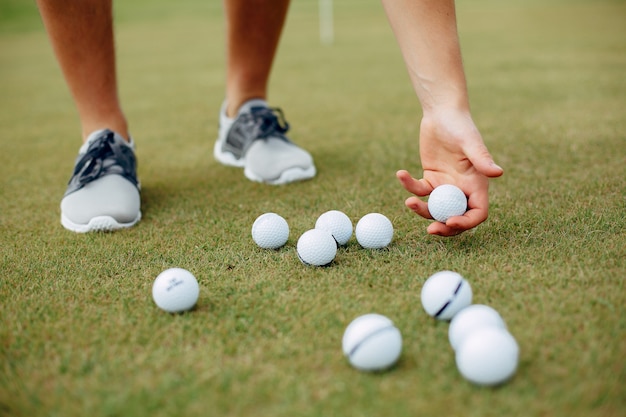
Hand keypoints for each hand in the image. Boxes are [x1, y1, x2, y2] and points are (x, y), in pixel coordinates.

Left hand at [397, 109, 502, 235]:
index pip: (477, 212)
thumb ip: (482, 159)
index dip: (466, 222)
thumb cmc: (459, 125)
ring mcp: (445, 185)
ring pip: (434, 208)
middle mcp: (462, 188)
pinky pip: (419, 190)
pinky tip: (401, 174)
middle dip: (444, 227)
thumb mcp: (470, 142)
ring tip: (409, 203)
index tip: (449, 222)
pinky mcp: (429, 179)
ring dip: (422, 210)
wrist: (441, 113)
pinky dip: (409, 186)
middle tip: (430, 231)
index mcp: (477, 184)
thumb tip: (498, 173)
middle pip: (455, 216)